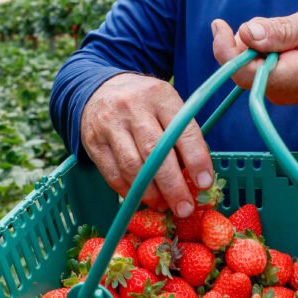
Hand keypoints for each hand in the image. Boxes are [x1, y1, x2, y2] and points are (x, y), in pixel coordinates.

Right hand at [80, 73, 214, 216]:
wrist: (102, 89)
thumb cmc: (145, 103)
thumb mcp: (167, 105)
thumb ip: (181, 136)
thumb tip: (196, 179)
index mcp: (160, 96)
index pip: (182, 130)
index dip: (196, 159)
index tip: (205, 183)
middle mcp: (133, 108)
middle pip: (155, 152)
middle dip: (173, 185)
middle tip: (185, 208)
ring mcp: (110, 124)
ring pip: (132, 166)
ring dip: (150, 193)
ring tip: (164, 206)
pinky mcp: (93, 142)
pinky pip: (112, 174)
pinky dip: (129, 191)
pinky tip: (141, 198)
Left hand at [210, 5, 297, 114]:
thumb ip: (282, 29)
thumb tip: (247, 32)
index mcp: (297, 76)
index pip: (246, 73)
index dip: (226, 50)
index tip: (219, 25)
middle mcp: (285, 92)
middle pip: (242, 70)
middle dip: (241, 42)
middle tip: (263, 24)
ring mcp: (281, 95)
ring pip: (248, 68)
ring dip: (254, 46)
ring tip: (284, 33)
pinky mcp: (279, 90)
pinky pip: (258, 70)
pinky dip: (262, 52)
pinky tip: (283, 44)